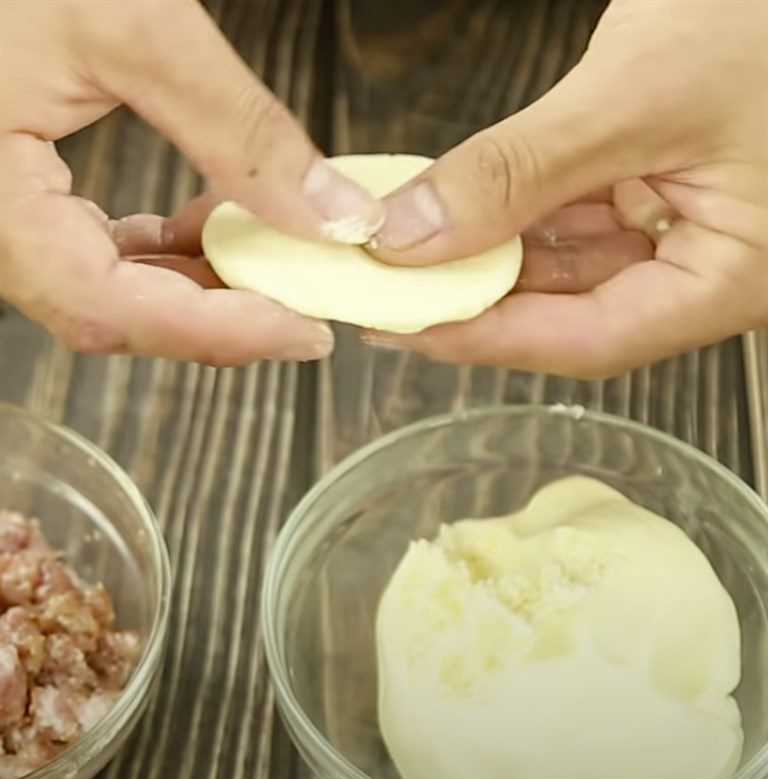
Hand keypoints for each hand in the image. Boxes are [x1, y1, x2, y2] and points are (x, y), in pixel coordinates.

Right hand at [0, 0, 382, 363]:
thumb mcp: (131, 27)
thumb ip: (237, 127)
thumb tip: (327, 208)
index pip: (108, 308)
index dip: (217, 332)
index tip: (300, 332)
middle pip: (113, 315)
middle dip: (219, 318)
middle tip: (300, 306)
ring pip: (107, 292)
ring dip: (195, 286)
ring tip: (264, 261)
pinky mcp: (9, 196)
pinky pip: (92, 255)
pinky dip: (161, 255)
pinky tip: (205, 229)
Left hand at [366, 0, 767, 377]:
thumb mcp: (637, 93)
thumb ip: (519, 170)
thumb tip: (414, 231)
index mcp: (729, 277)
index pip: (591, 340)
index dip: (489, 339)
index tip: (407, 325)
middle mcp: (702, 267)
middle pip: (569, 312)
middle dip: (476, 298)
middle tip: (392, 291)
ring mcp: (676, 230)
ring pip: (563, 267)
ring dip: (486, 256)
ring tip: (411, 249)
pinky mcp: (651, 192)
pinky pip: (571, 220)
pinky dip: (514, 215)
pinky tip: (460, 209)